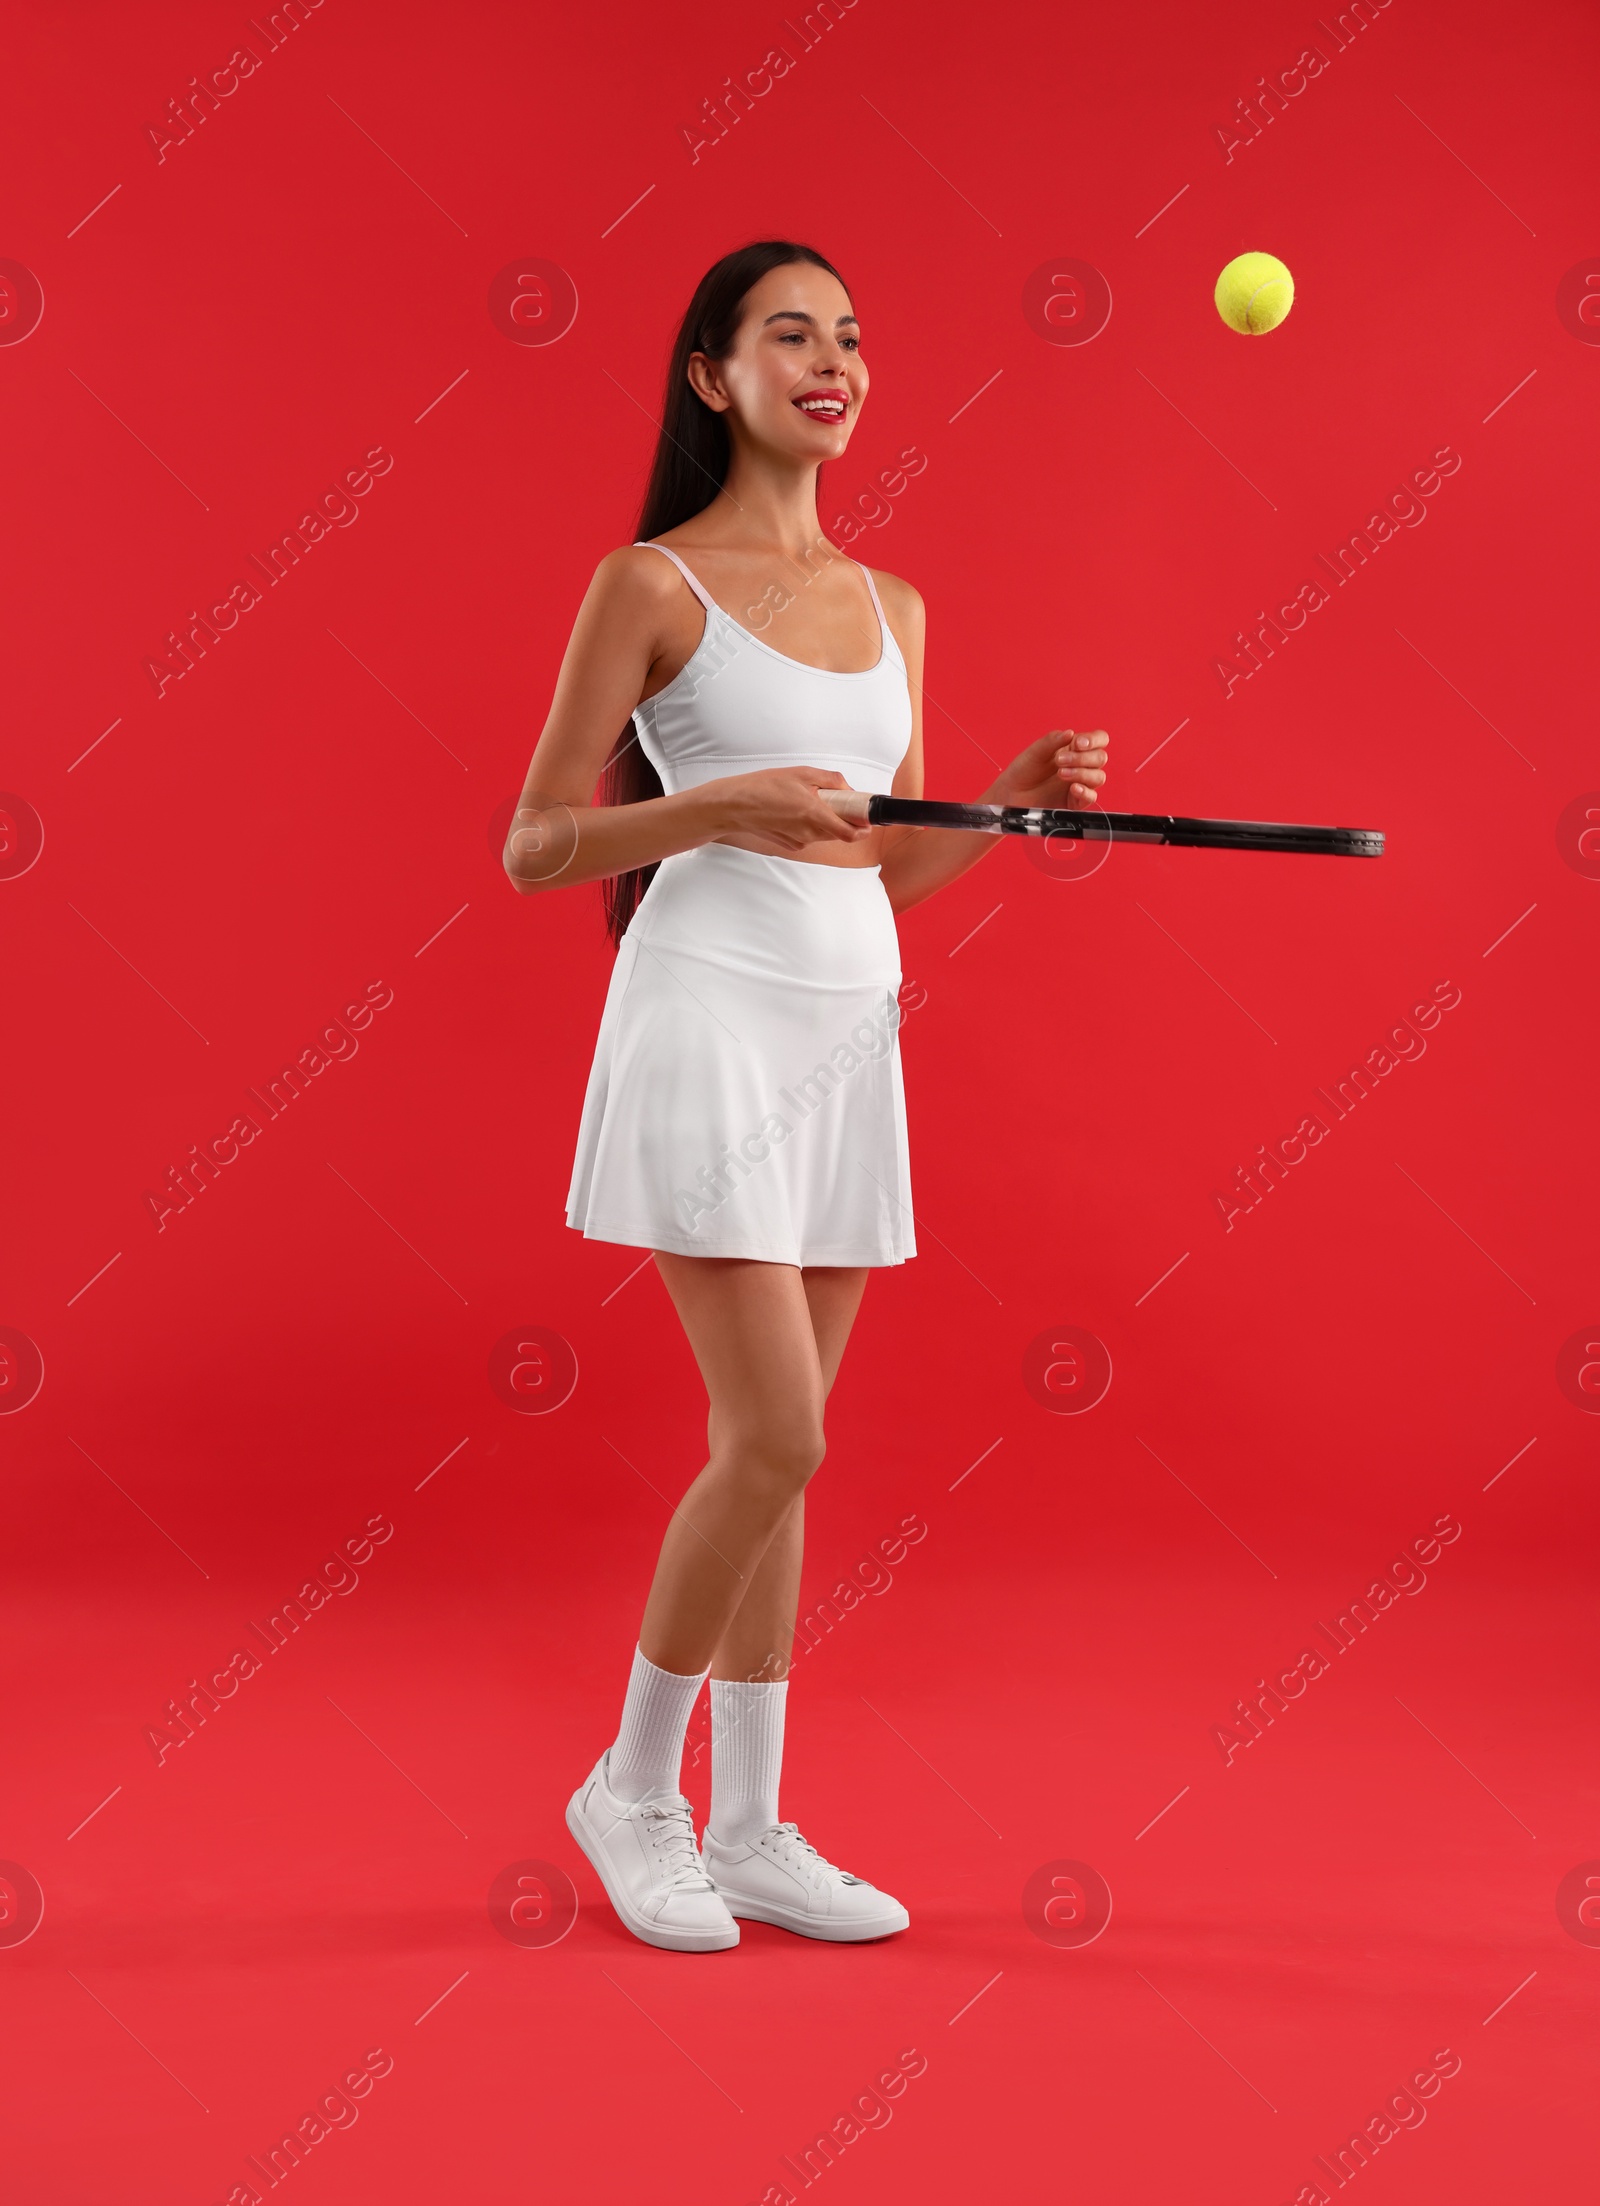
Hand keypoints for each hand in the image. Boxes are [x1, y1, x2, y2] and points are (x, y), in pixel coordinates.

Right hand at [705, 766, 870, 851]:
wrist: (733, 806)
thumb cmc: (763, 787)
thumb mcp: (801, 773)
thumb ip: (831, 780)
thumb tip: (848, 790)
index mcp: (814, 814)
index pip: (850, 833)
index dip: (864, 828)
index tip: (867, 819)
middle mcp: (809, 833)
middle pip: (840, 833)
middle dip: (843, 818)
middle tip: (835, 799)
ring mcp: (799, 841)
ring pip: (825, 834)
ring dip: (825, 820)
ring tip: (806, 801)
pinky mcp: (790, 845)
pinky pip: (810, 836)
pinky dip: (809, 825)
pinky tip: (793, 810)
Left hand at [986, 728, 1109, 810]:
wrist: (1011, 795)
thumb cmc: (1023, 771)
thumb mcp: (1035, 752)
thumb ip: (1052, 741)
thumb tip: (1070, 733)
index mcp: (1074, 749)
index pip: (1099, 739)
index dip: (1094, 740)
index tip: (1078, 743)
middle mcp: (1081, 765)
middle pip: (1100, 758)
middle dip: (1082, 757)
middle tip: (1059, 760)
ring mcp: (1080, 784)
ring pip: (1098, 777)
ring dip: (1082, 772)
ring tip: (1061, 773)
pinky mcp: (1076, 802)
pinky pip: (1091, 797)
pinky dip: (1085, 791)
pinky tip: (1073, 788)